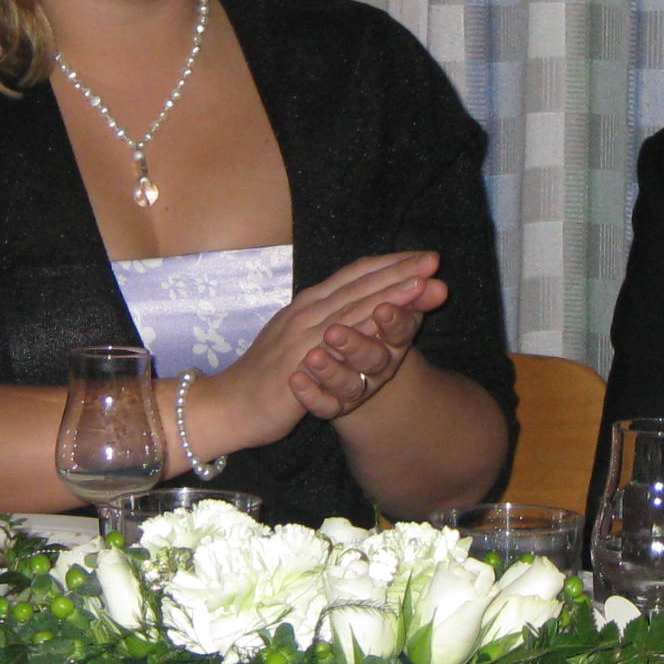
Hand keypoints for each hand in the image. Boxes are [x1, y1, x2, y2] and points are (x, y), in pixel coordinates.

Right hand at [207, 252, 449, 446]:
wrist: (228, 406)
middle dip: (399, 271)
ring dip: (389, 294)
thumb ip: (328, 322)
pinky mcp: (299, 362)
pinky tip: (388, 326)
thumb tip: (359, 308)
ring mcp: (303, 335)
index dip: (391, 264)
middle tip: (435, 261)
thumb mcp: (300, 341)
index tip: (425, 257)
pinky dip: (363, 331)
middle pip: (360, 285)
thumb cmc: (267, 375)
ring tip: (421, 283)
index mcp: (310, 304)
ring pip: (353, 308)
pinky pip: (336, 344)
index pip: (356, 275)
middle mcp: (308, 312)